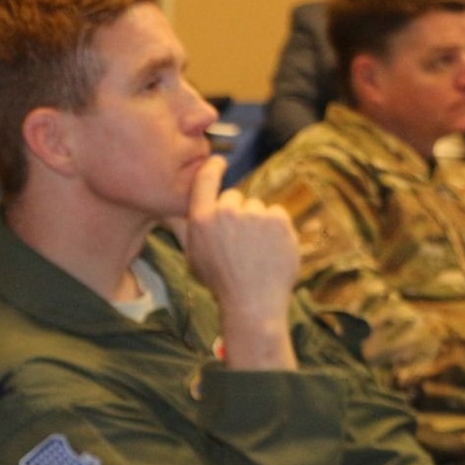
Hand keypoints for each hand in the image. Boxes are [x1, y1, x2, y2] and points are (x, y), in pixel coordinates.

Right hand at [177, 156, 301, 369]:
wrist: (253, 302)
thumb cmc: (221, 282)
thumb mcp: (194, 256)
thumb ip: (192, 227)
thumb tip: (187, 206)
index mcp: (201, 220)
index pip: (205, 180)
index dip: (212, 168)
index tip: (218, 163)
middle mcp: (226, 212)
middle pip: (234, 197)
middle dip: (237, 213)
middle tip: (239, 243)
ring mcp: (254, 214)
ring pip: (257, 207)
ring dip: (258, 224)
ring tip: (256, 252)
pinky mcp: (277, 219)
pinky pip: (276, 214)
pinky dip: (276, 229)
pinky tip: (270, 250)